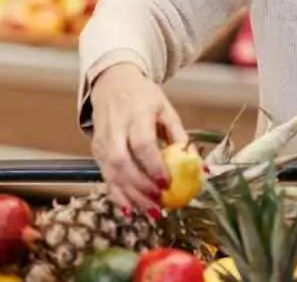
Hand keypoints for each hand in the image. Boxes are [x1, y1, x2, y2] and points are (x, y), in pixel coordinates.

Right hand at [88, 63, 188, 217]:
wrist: (112, 83)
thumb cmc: (143, 97)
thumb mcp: (166, 109)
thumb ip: (181, 137)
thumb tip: (200, 167)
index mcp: (137, 114)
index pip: (142, 144)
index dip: (153, 166)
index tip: (167, 184)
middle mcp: (115, 128)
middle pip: (122, 163)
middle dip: (140, 187)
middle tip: (160, 203)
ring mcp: (102, 140)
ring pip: (111, 173)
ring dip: (130, 196)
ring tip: (151, 212)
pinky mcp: (96, 150)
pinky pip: (105, 176)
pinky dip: (117, 195)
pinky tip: (130, 210)